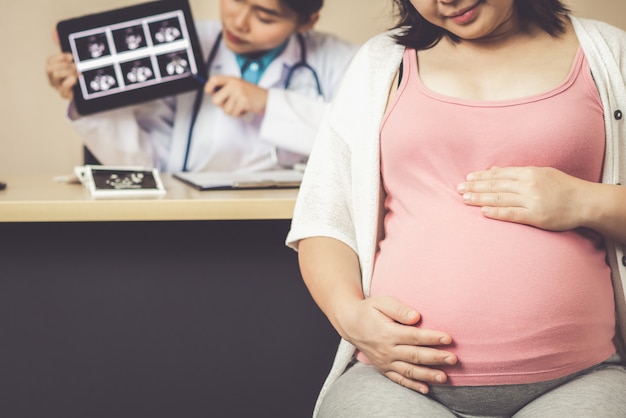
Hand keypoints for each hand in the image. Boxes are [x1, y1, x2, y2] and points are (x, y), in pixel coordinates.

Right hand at [46, 29, 77, 99]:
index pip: (50, 60)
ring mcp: (58, 87)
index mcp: (54, 69)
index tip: (71, 56)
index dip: (60, 57)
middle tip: (76, 66)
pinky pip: (63, 88)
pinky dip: (71, 82)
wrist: (85, 92)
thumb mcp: (72, 61)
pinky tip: (77, 80)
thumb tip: (54, 30)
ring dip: (68, 72)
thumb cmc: (77, 74)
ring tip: (78, 73)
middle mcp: (53, 78)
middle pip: (51, 68)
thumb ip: (64, 46)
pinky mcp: (65, 95)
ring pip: (56, 75)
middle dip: (65, 65)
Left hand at [205, 75, 267, 117]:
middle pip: (216, 100)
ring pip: (225, 109)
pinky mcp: (243, 102)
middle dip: (222, 105)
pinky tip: (244, 108)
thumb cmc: (252, 94)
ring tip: (240, 105)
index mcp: (231, 79)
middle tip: (231, 103)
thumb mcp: (238, 86)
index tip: (210, 92)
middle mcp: (234, 84)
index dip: (209, 87)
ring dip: (232, 111)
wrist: (268, 99)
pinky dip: (239, 114)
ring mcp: (238, 93)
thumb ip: (226, 88)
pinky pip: (233, 113)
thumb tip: (211, 93)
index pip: (213, 80)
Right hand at [337, 295, 456, 393]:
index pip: (413, 336)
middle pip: (414, 355)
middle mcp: (386, 350)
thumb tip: (416, 317)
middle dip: (435, 358)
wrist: (350, 324)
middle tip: (453, 359)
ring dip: (427, 375)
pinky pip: (398, 379)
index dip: (432, 338)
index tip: (448, 338)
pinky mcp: (383, 368)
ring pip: (409, 371)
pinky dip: (412, 385)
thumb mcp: (381, 302)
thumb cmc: (369, 310)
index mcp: (387, 332)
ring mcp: (384, 361)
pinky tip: (426, 389)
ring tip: (444, 377)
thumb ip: (398, 309)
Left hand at [457, 166, 593, 230]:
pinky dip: (496, 213)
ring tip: (465, 199)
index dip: (481, 176)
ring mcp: (532, 201)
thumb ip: (517, 172)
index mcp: (529, 172)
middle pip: (496, 186)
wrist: (585, 202)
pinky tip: (483, 212)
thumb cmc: (563, 186)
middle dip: (475, 187)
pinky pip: (512, 214)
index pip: (499, 174)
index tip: (467, 178)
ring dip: (480, 199)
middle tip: (459, 189)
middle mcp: (528, 185)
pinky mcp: (536, 216)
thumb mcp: (541, 172)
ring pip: (500, 199)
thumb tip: (494, 170)